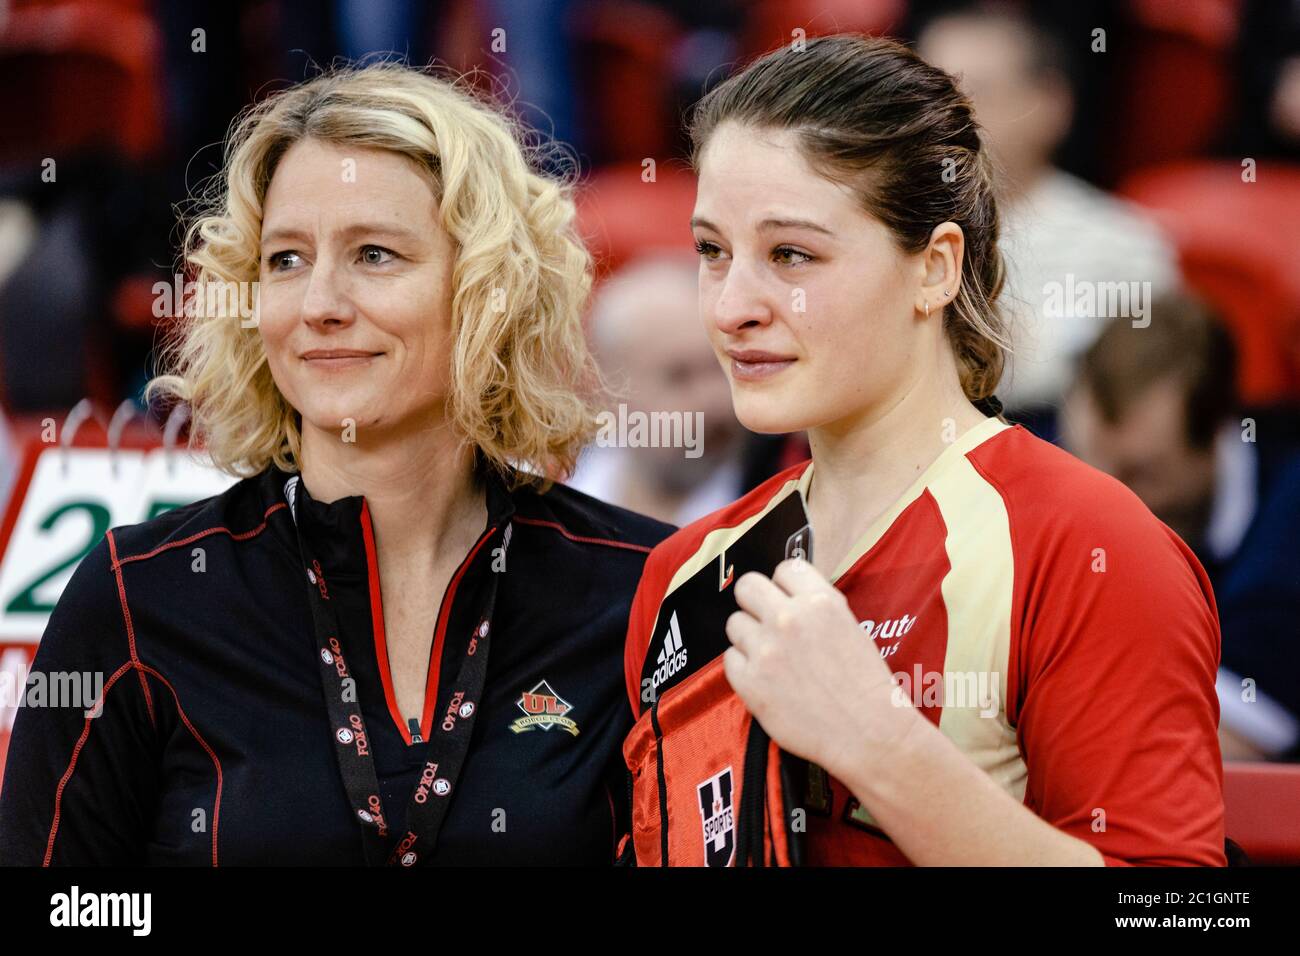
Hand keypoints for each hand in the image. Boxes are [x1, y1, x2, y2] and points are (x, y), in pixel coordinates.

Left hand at [723, 557, 922, 779]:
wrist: (869, 733)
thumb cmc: (867, 685)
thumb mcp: (851, 627)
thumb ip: (817, 607)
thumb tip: (789, 596)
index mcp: (820, 602)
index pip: (784, 568)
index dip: (783, 585)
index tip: (784, 598)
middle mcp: (788, 619)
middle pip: (748, 586)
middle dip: (755, 601)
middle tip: (765, 621)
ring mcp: (766, 650)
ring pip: (734, 623)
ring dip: (748, 637)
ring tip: (768, 655)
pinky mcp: (750, 682)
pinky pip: (729, 659)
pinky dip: (742, 667)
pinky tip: (763, 678)